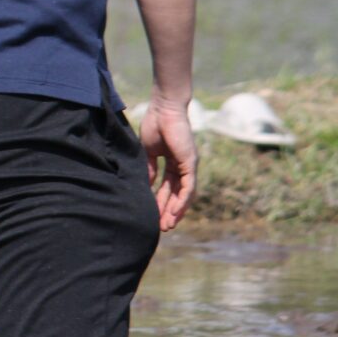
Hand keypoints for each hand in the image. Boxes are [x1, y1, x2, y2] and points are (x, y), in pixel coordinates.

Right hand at [141, 98, 195, 232]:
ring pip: (184, 195)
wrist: (164, 108)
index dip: (161, 202)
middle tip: (162, 228)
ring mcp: (188, 166)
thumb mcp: (148, 151)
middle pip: (177, 194)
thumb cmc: (156, 124)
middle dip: (168, 211)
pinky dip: (182, 201)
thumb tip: (147, 184)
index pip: (168, 187)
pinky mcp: (190, 164)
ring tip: (167, 225)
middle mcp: (183, 167)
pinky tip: (174, 212)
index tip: (154, 215)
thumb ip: (149, 168)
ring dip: (176, 211)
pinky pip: (188, 187)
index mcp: (172, 163)